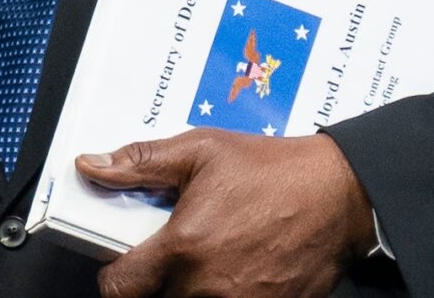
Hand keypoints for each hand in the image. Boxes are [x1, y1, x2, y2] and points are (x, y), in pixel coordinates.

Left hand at [76, 128, 376, 297]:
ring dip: (190, 291)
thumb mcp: (202, 150)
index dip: (116, 276)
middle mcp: (207, 286)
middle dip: (158, 282)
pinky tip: (239, 271)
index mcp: (183, 247)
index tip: (127, 262)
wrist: (340, 193)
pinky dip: (226, 296)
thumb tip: (93, 166)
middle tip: (176, 255)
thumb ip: (141, 163)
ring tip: (210, 261)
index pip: (118, 288)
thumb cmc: (274, 170)